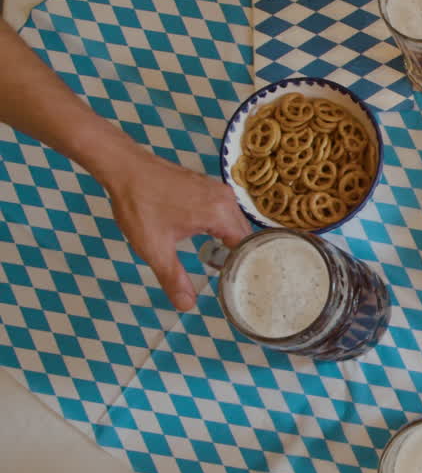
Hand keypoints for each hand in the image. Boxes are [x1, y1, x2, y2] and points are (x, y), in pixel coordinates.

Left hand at [96, 147, 250, 310]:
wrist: (124, 167)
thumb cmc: (138, 204)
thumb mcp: (154, 247)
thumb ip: (173, 278)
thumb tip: (186, 306)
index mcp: (219, 213)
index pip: (247, 247)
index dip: (245, 267)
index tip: (241, 284)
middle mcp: (225, 199)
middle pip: (244, 234)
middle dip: (240, 255)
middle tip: (235, 280)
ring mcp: (217, 189)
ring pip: (235, 222)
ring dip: (230, 241)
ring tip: (224, 263)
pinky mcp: (208, 185)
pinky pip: (225, 210)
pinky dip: (222, 226)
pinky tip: (211, 240)